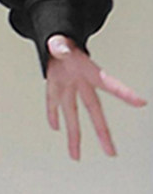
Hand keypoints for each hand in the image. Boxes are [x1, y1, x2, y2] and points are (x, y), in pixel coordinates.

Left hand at [45, 34, 147, 159]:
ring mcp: (69, 85)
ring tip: (75, 155)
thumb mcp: (60, 41)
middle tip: (111, 152)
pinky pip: (54, 103)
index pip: (108, 83)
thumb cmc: (63, 39)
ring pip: (73, 114)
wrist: (56, 37)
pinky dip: (53, 115)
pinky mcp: (56, 86)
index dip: (124, 93)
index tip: (141, 102)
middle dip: (102, 132)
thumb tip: (60, 46)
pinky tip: (56, 128)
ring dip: (73, 135)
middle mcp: (81, 82)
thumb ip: (60, 45)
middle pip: (94, 109)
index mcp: (87, 69)